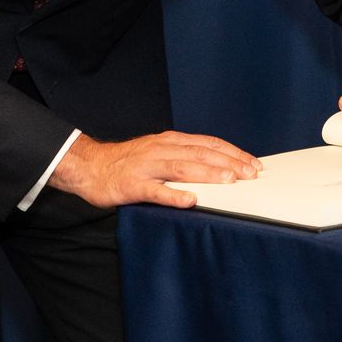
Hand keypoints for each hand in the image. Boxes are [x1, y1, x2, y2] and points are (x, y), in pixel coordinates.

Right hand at [47, 130, 262, 208]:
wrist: (89, 166)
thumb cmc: (127, 162)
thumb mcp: (158, 151)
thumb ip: (182, 156)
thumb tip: (216, 166)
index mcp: (169, 141)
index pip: (207, 144)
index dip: (232, 152)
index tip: (252, 163)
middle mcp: (160, 149)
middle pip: (200, 154)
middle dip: (228, 163)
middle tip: (250, 174)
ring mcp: (146, 167)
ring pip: (182, 167)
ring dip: (208, 173)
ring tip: (229, 181)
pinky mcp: (132, 185)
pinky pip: (155, 191)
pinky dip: (173, 196)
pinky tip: (189, 201)